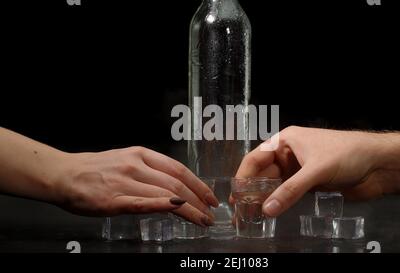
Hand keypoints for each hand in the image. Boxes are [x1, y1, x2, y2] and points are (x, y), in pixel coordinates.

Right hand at [53, 147, 217, 226]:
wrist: (64, 175)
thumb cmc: (95, 170)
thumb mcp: (126, 161)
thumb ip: (149, 171)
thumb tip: (172, 187)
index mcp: (141, 155)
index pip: (178, 169)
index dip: (198, 184)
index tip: (210, 197)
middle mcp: (136, 165)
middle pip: (176, 182)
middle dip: (199, 199)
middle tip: (211, 213)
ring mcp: (126, 182)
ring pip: (166, 193)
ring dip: (189, 208)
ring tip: (202, 220)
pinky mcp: (114, 200)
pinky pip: (144, 202)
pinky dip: (163, 205)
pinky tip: (179, 210)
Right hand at [234, 126, 399, 216]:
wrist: (379, 164)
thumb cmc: (346, 154)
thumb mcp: (316, 169)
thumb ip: (291, 190)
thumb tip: (266, 210)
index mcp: (285, 141)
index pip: (256, 158)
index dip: (243, 176)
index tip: (234, 195)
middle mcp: (289, 155)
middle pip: (263, 174)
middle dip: (251, 191)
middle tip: (240, 211)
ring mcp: (299, 170)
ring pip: (275, 185)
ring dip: (264, 199)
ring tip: (251, 216)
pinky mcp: (310, 184)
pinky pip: (289, 194)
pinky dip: (280, 203)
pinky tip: (271, 213)